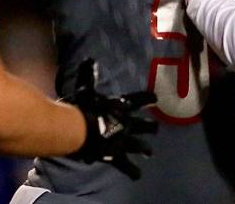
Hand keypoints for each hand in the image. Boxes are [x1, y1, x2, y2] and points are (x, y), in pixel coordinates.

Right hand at [66, 59, 157, 179]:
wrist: (79, 130)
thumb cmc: (82, 107)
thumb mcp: (86, 88)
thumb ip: (88, 74)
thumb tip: (89, 59)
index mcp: (122, 106)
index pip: (138, 100)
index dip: (147, 98)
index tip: (155, 99)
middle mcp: (127, 123)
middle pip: (144, 125)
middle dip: (150, 127)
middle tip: (156, 128)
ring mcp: (124, 141)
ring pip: (139, 146)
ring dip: (145, 149)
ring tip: (150, 152)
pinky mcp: (117, 156)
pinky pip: (127, 166)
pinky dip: (133, 171)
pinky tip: (138, 175)